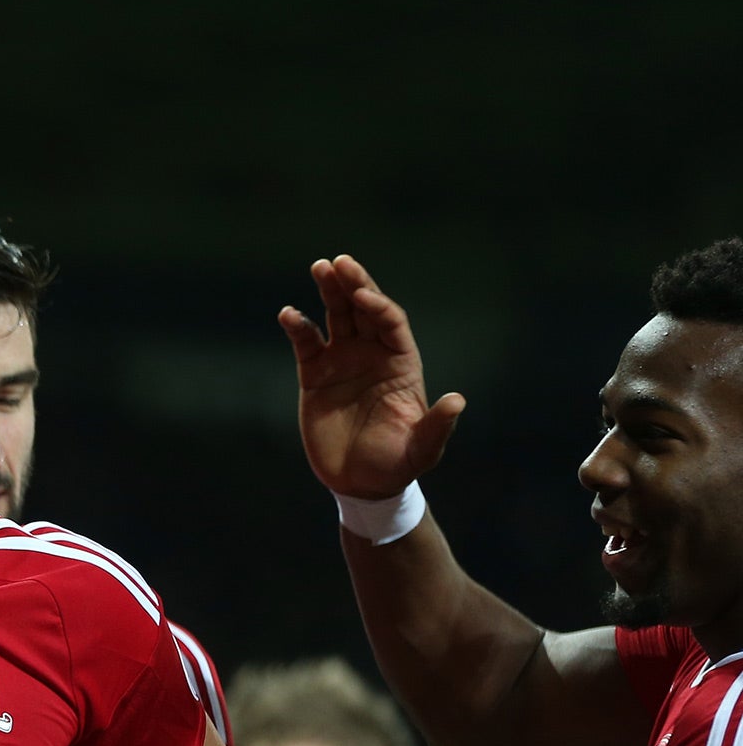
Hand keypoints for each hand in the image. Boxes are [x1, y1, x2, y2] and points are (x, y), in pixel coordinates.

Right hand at [282, 255, 465, 500]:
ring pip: (337, 316)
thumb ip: (436, 425)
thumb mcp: (421, 449)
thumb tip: (456, 401)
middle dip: (354, 284)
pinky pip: (306, 344)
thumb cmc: (396, 465)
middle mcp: (373, 355)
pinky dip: (297, 326)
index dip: (378, 306)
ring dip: (329, 291)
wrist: (359, 483)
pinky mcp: (315, 375)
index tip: (364, 297)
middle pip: (364, 309)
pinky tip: (288, 314)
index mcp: (401, 364)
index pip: (391, 323)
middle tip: (340, 262)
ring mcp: (343, 362)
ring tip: (320, 267)